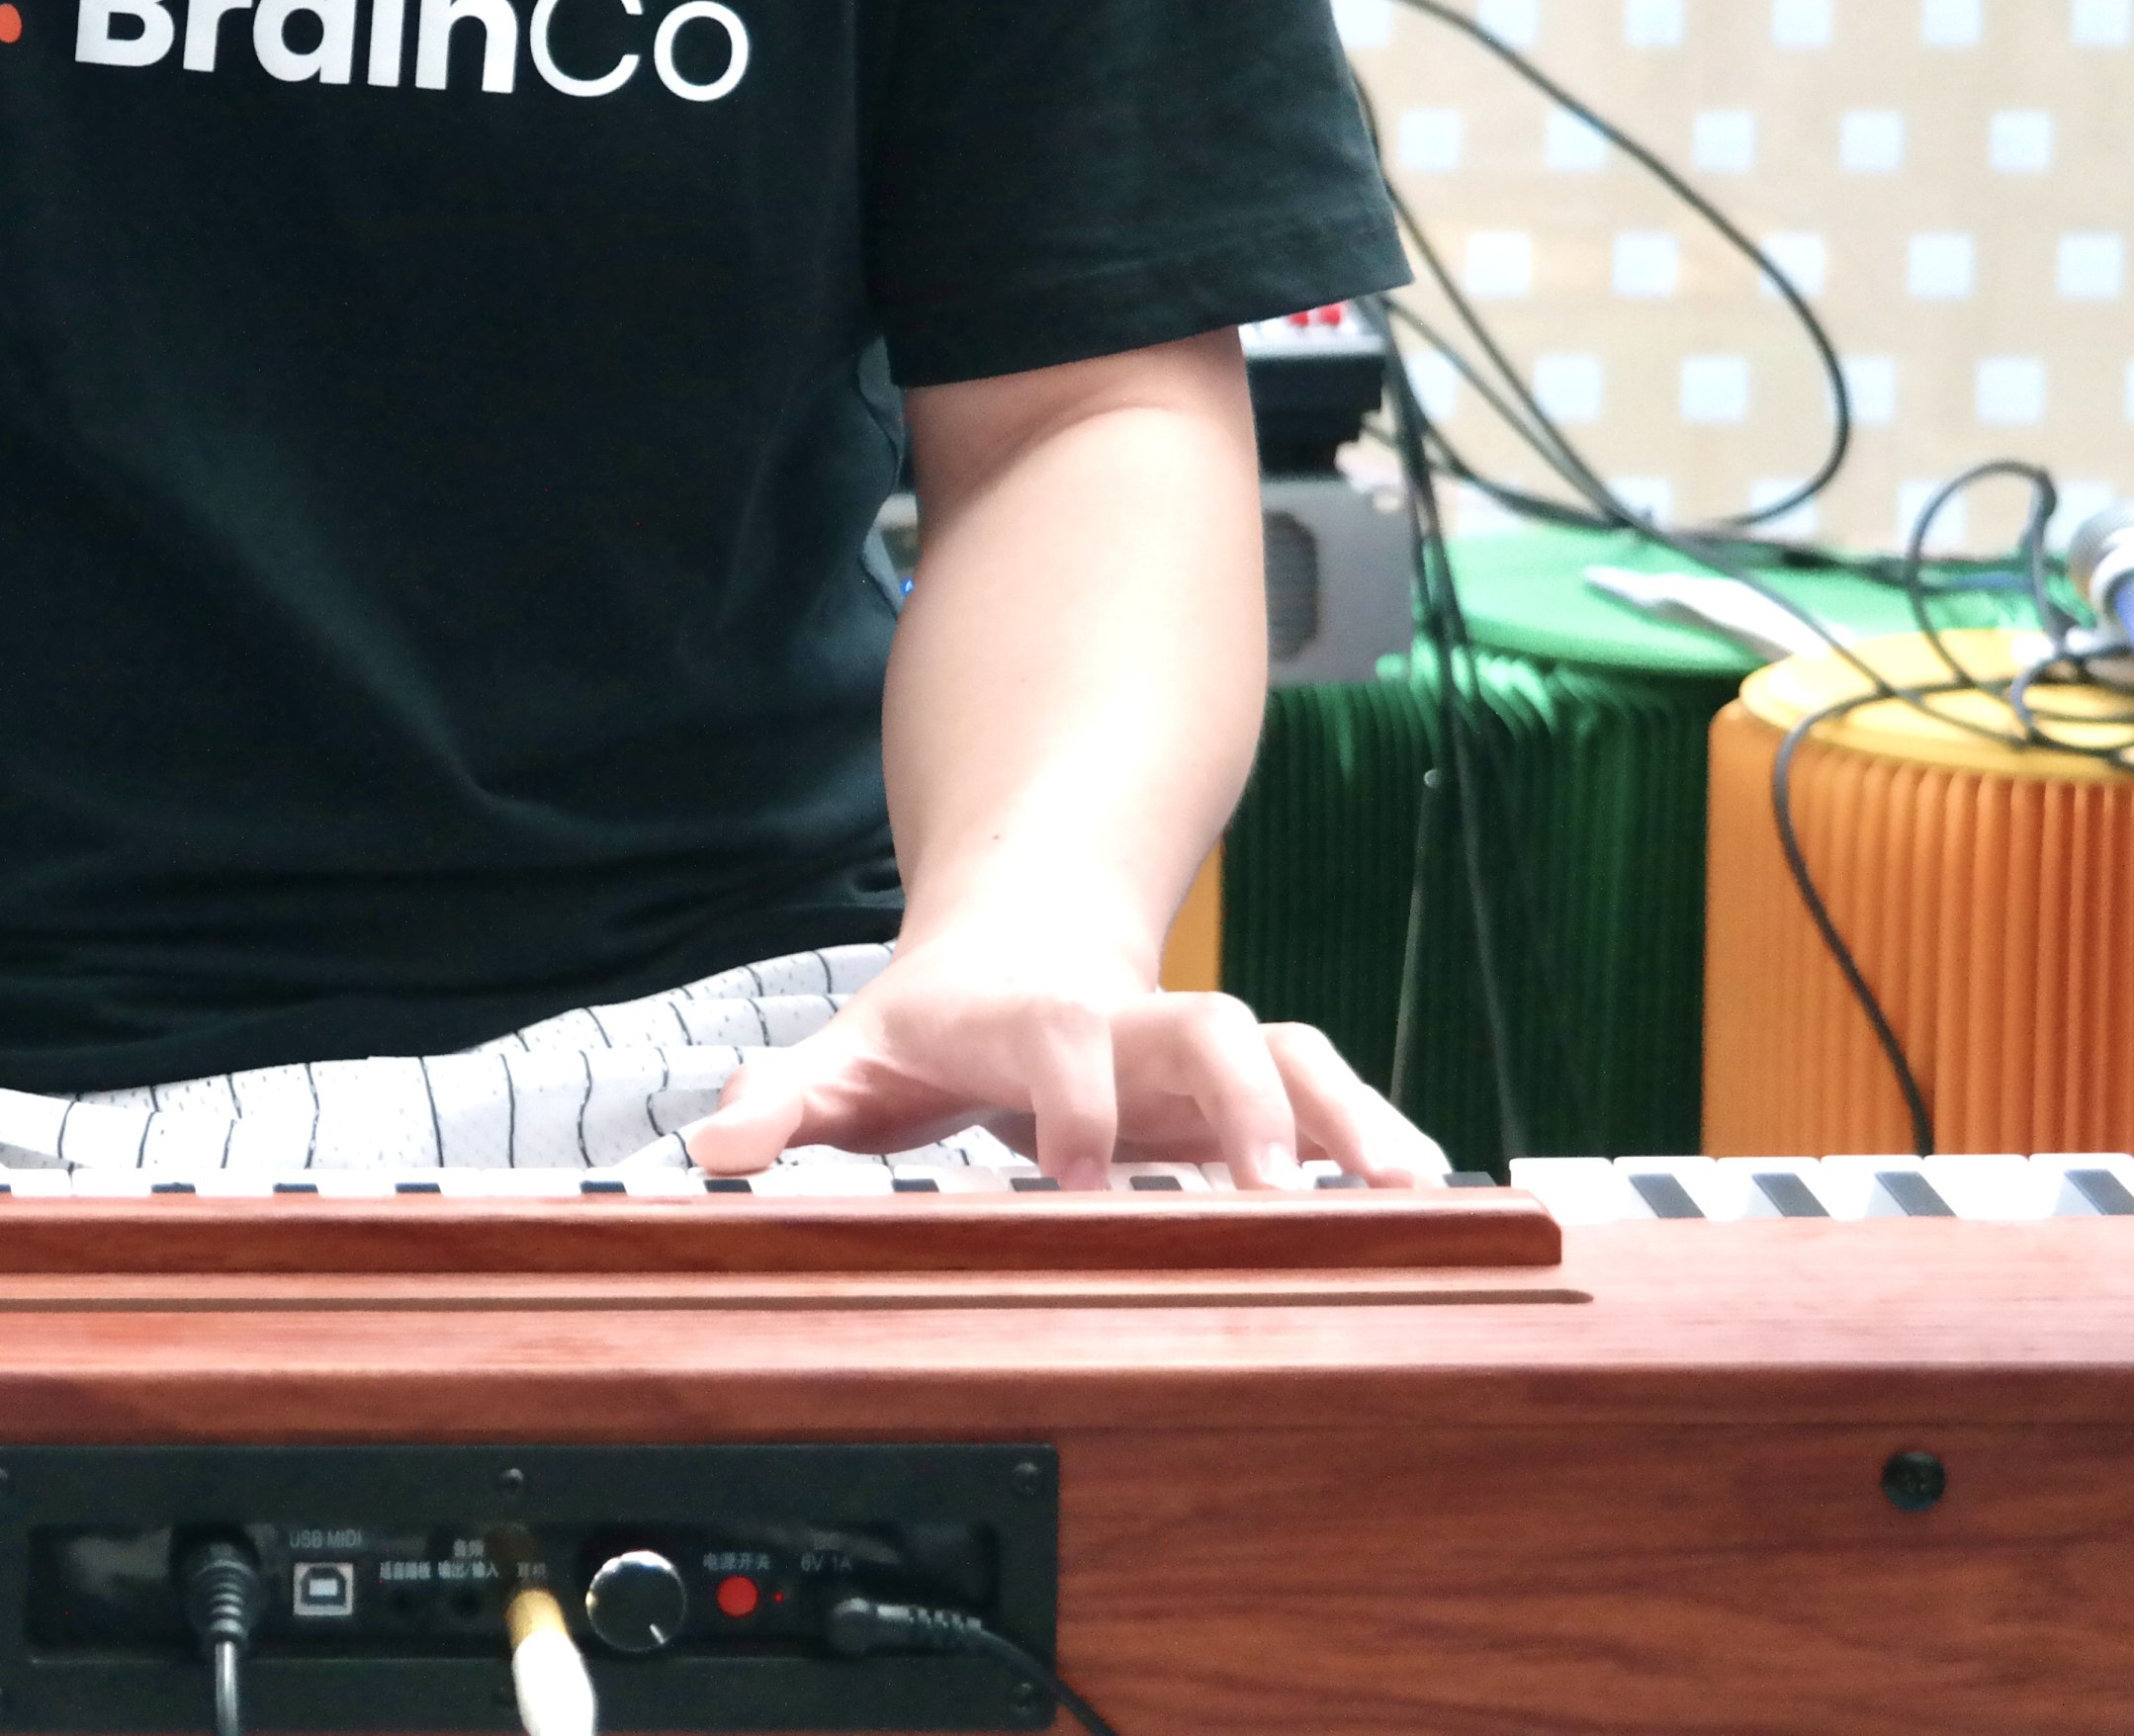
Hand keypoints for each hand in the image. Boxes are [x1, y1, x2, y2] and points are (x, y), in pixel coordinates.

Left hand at [681, 915, 1447, 1190]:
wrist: (1016, 936)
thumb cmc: (934, 1016)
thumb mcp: (852, 1054)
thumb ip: (787, 1101)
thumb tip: (713, 1150)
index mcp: (1030, 1016)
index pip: (1060, 1042)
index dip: (1071, 1102)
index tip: (1072, 1178)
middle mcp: (1130, 1023)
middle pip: (1210, 1028)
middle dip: (1246, 1104)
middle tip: (1274, 1196)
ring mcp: (1193, 1052)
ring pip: (1289, 1055)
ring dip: (1343, 1118)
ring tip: (1397, 1195)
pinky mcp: (1239, 1085)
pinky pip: (1323, 1090)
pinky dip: (1373, 1133)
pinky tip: (1420, 1195)